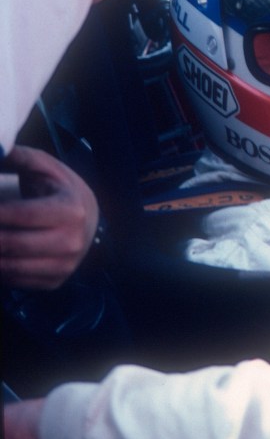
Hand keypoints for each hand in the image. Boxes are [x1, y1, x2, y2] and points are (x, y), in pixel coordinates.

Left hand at [0, 146, 98, 289]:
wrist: (91, 220)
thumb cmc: (61, 190)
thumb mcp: (46, 168)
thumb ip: (19, 157)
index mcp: (71, 210)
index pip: (21, 214)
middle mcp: (71, 241)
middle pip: (12, 244)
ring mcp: (64, 266)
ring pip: (10, 267)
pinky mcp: (55, 282)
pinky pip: (16, 280)